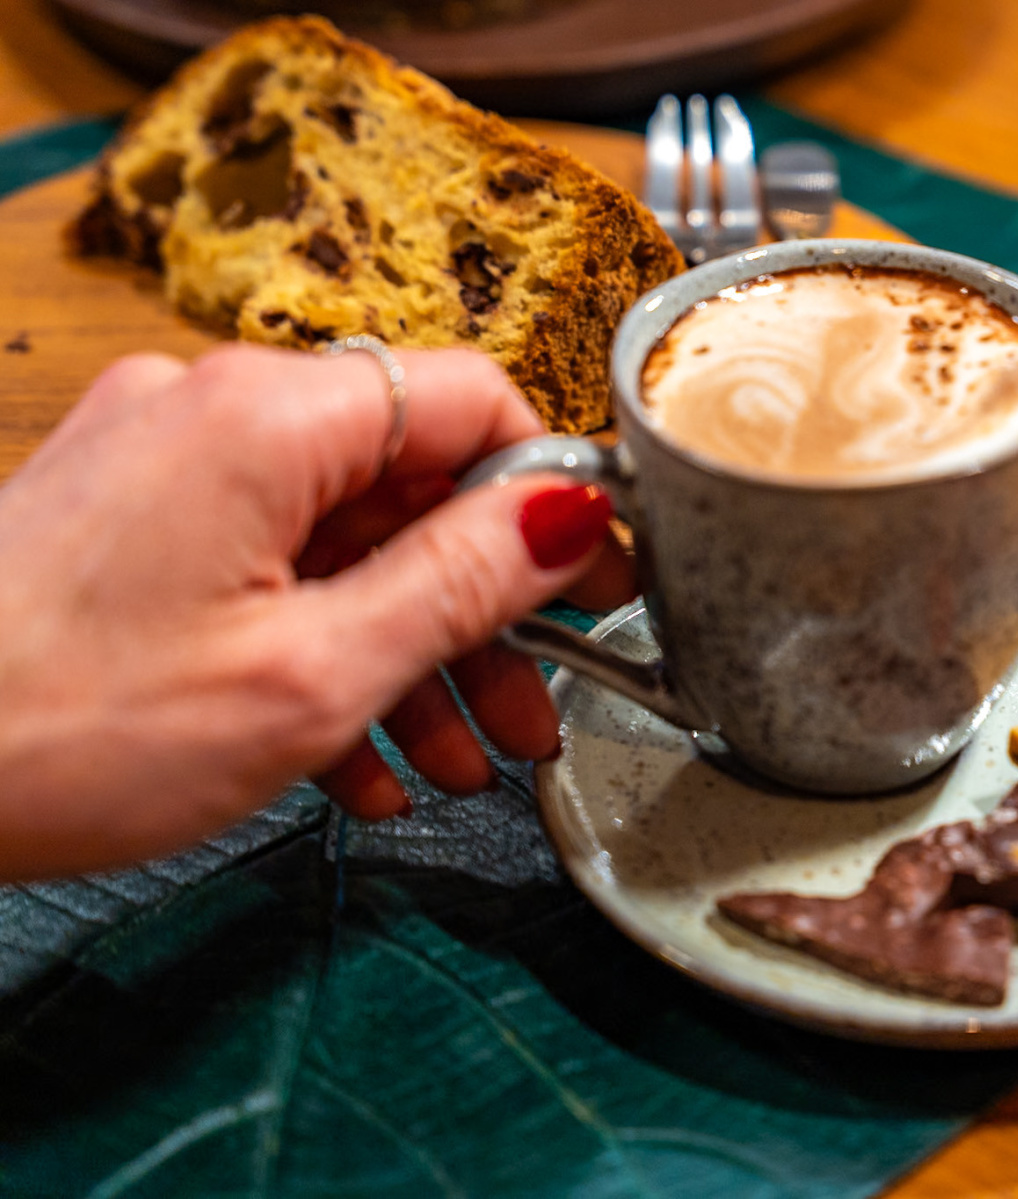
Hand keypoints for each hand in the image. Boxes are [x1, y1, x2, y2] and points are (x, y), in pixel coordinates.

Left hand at [0, 344, 634, 879]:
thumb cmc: (58, 727)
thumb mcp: (313, 672)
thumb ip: (463, 582)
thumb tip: (573, 513)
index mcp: (267, 417)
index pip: (473, 401)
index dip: (554, 495)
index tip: (599, 581)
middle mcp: (213, 417)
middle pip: (412, 485)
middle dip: (486, 610)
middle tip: (537, 705)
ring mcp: (164, 474)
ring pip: (345, 544)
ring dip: (413, 652)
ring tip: (459, 763)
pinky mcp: (129, 531)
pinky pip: (269, 574)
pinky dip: (328, 654)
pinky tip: (362, 761)